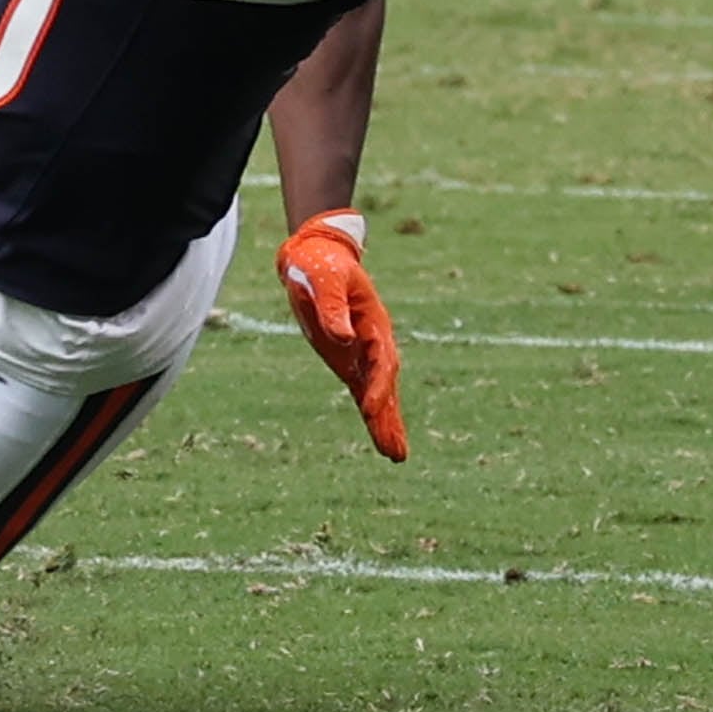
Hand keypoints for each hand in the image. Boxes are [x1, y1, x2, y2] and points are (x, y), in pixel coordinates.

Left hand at [276, 210, 407, 461]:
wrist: (316, 255)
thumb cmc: (322, 264)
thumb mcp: (326, 280)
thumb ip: (332, 307)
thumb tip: (343, 337)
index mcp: (374, 322)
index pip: (381, 361)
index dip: (378, 386)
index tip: (370, 410)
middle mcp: (373, 342)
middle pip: (386, 386)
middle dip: (390, 418)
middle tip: (397, 452)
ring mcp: (361, 353)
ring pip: (378, 395)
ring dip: (386, 424)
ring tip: (396, 456)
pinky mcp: (348, 360)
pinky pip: (363, 391)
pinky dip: (373, 414)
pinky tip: (381, 437)